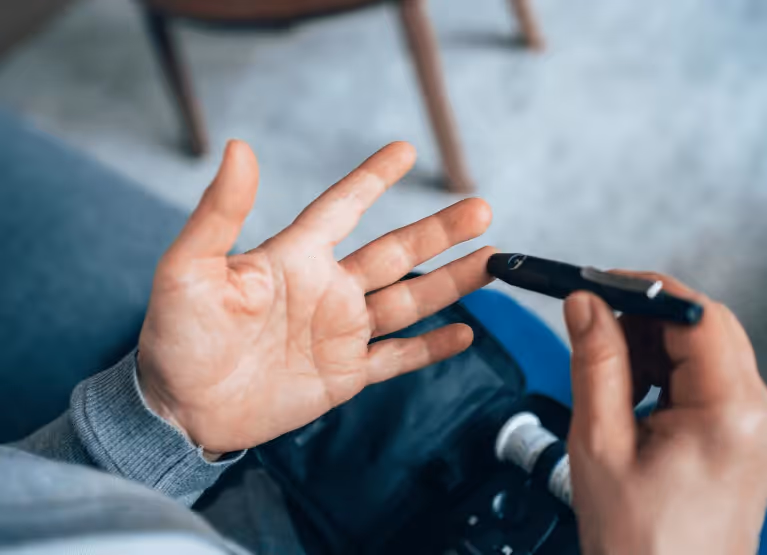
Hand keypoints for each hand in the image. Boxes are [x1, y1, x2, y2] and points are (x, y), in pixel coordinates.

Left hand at [137, 141, 493, 454]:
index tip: (404, 150)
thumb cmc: (177, 336)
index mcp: (294, 259)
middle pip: (395, 253)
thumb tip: (237, 148)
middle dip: (438, 231)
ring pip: (408, 301)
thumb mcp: (188, 269)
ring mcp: (339, 333)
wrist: (181, 409)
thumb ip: (220, 213)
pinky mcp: (344, 375)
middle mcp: (326, 290)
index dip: (373, 179)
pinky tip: (464, 332)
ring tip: (491, 261)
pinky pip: (397, 357)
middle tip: (481, 210)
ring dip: (450, 282)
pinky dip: (431, 348)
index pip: (342, 208)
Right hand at [564, 275, 766, 554]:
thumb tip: (585, 304)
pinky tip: (632, 399)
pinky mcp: (741, 434)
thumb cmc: (638, 540)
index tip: (598, 285)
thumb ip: (594, 363)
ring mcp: (752, 424)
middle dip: (643, 319)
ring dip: (650, 347)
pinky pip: (702, 378)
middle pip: (703, 326)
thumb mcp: (598, 443)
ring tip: (611, 383)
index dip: (645, 290)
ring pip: (700, 349)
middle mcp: (756, 412)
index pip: (697, 315)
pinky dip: (662, 373)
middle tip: (593, 332)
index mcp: (730, 411)